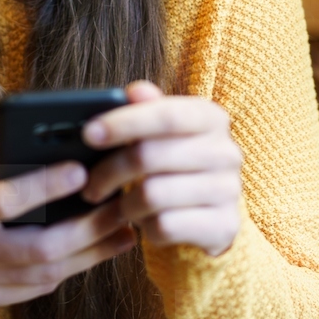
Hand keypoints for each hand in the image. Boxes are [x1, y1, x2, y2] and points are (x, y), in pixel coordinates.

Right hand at [0, 142, 137, 309]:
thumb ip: (0, 158)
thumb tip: (51, 152)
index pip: (4, 201)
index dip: (45, 187)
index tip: (79, 170)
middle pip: (37, 247)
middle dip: (87, 229)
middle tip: (121, 207)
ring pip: (45, 273)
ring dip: (90, 253)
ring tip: (123, 230)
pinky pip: (38, 287)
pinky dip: (69, 267)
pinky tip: (94, 249)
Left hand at [78, 80, 241, 257]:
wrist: (209, 215)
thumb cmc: (174, 165)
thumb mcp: (162, 133)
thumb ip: (147, 110)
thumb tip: (134, 91)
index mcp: (210, 118)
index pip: (166, 115)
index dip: (124, 123)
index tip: (89, 134)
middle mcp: (226, 151)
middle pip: (150, 156)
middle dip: (109, 171)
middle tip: (90, 185)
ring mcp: (229, 190)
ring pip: (153, 195)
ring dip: (124, 203)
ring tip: (117, 205)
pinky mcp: (224, 226)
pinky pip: (165, 226)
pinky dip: (145, 226)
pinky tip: (143, 222)